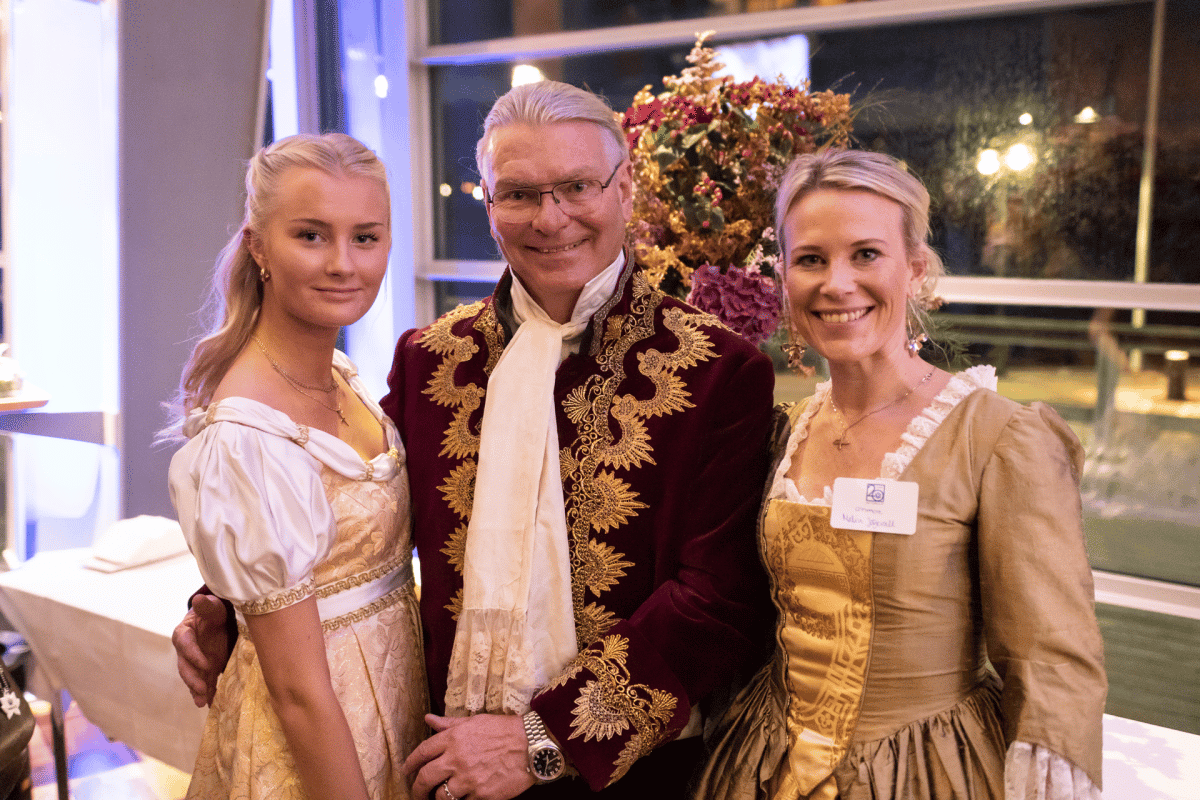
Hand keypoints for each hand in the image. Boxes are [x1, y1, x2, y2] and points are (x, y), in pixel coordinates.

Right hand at [171, 593, 230, 706]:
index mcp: (183, 634)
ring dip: (197, 691)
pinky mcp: (205, 670)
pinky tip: (213, 705)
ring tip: (203, 703)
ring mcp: (195, 663)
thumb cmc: (212, 613)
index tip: (205, 663)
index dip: (193, 654)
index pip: (185, 644)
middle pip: (185, 666)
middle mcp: (186, 651)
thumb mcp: (213, 607)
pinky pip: (204, 684)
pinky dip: (208, 695)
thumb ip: (206, 605)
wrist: (215, 622)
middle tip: (202, 689)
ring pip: (193, 679)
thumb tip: (198, 598)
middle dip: (193, 679)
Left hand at [404, 713, 533, 799]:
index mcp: (453, 738)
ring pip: (441, 796)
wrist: (533, 745)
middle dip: (417, 789)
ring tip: (443, 796)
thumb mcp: (475, 722)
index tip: (407, 771)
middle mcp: (457, 759)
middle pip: (425, 778)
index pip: (422, 752)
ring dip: (439, 797)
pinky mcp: (481, 795)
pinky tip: (464, 797)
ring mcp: (468, 779)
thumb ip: (449, 724)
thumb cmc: (505, 731)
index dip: (410, 764)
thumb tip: (429, 719)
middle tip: (418, 793)